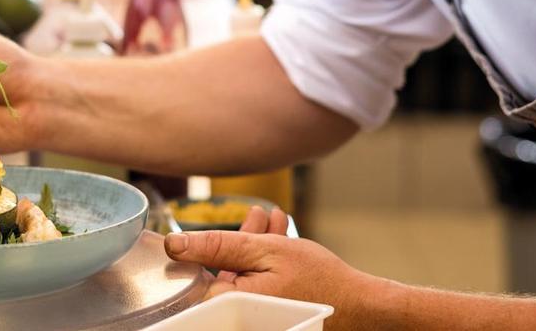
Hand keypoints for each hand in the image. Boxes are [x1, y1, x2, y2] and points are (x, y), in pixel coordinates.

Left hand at [164, 213, 377, 329]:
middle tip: (256, 217)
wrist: (361, 305)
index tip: (206, 234)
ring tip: (271, 220)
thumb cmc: (319, 280)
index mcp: (230, 305)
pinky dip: (264, 262)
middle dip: (235, 242)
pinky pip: (256, 285)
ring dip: (252, 245)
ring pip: (241, 275)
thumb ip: (218, 245)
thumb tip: (174, 245)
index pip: (194, 280)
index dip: (197, 253)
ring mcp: (254, 318)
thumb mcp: (267, 250)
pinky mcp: (268, 315)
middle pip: (220, 274)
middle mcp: (238, 317)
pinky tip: (277, 235)